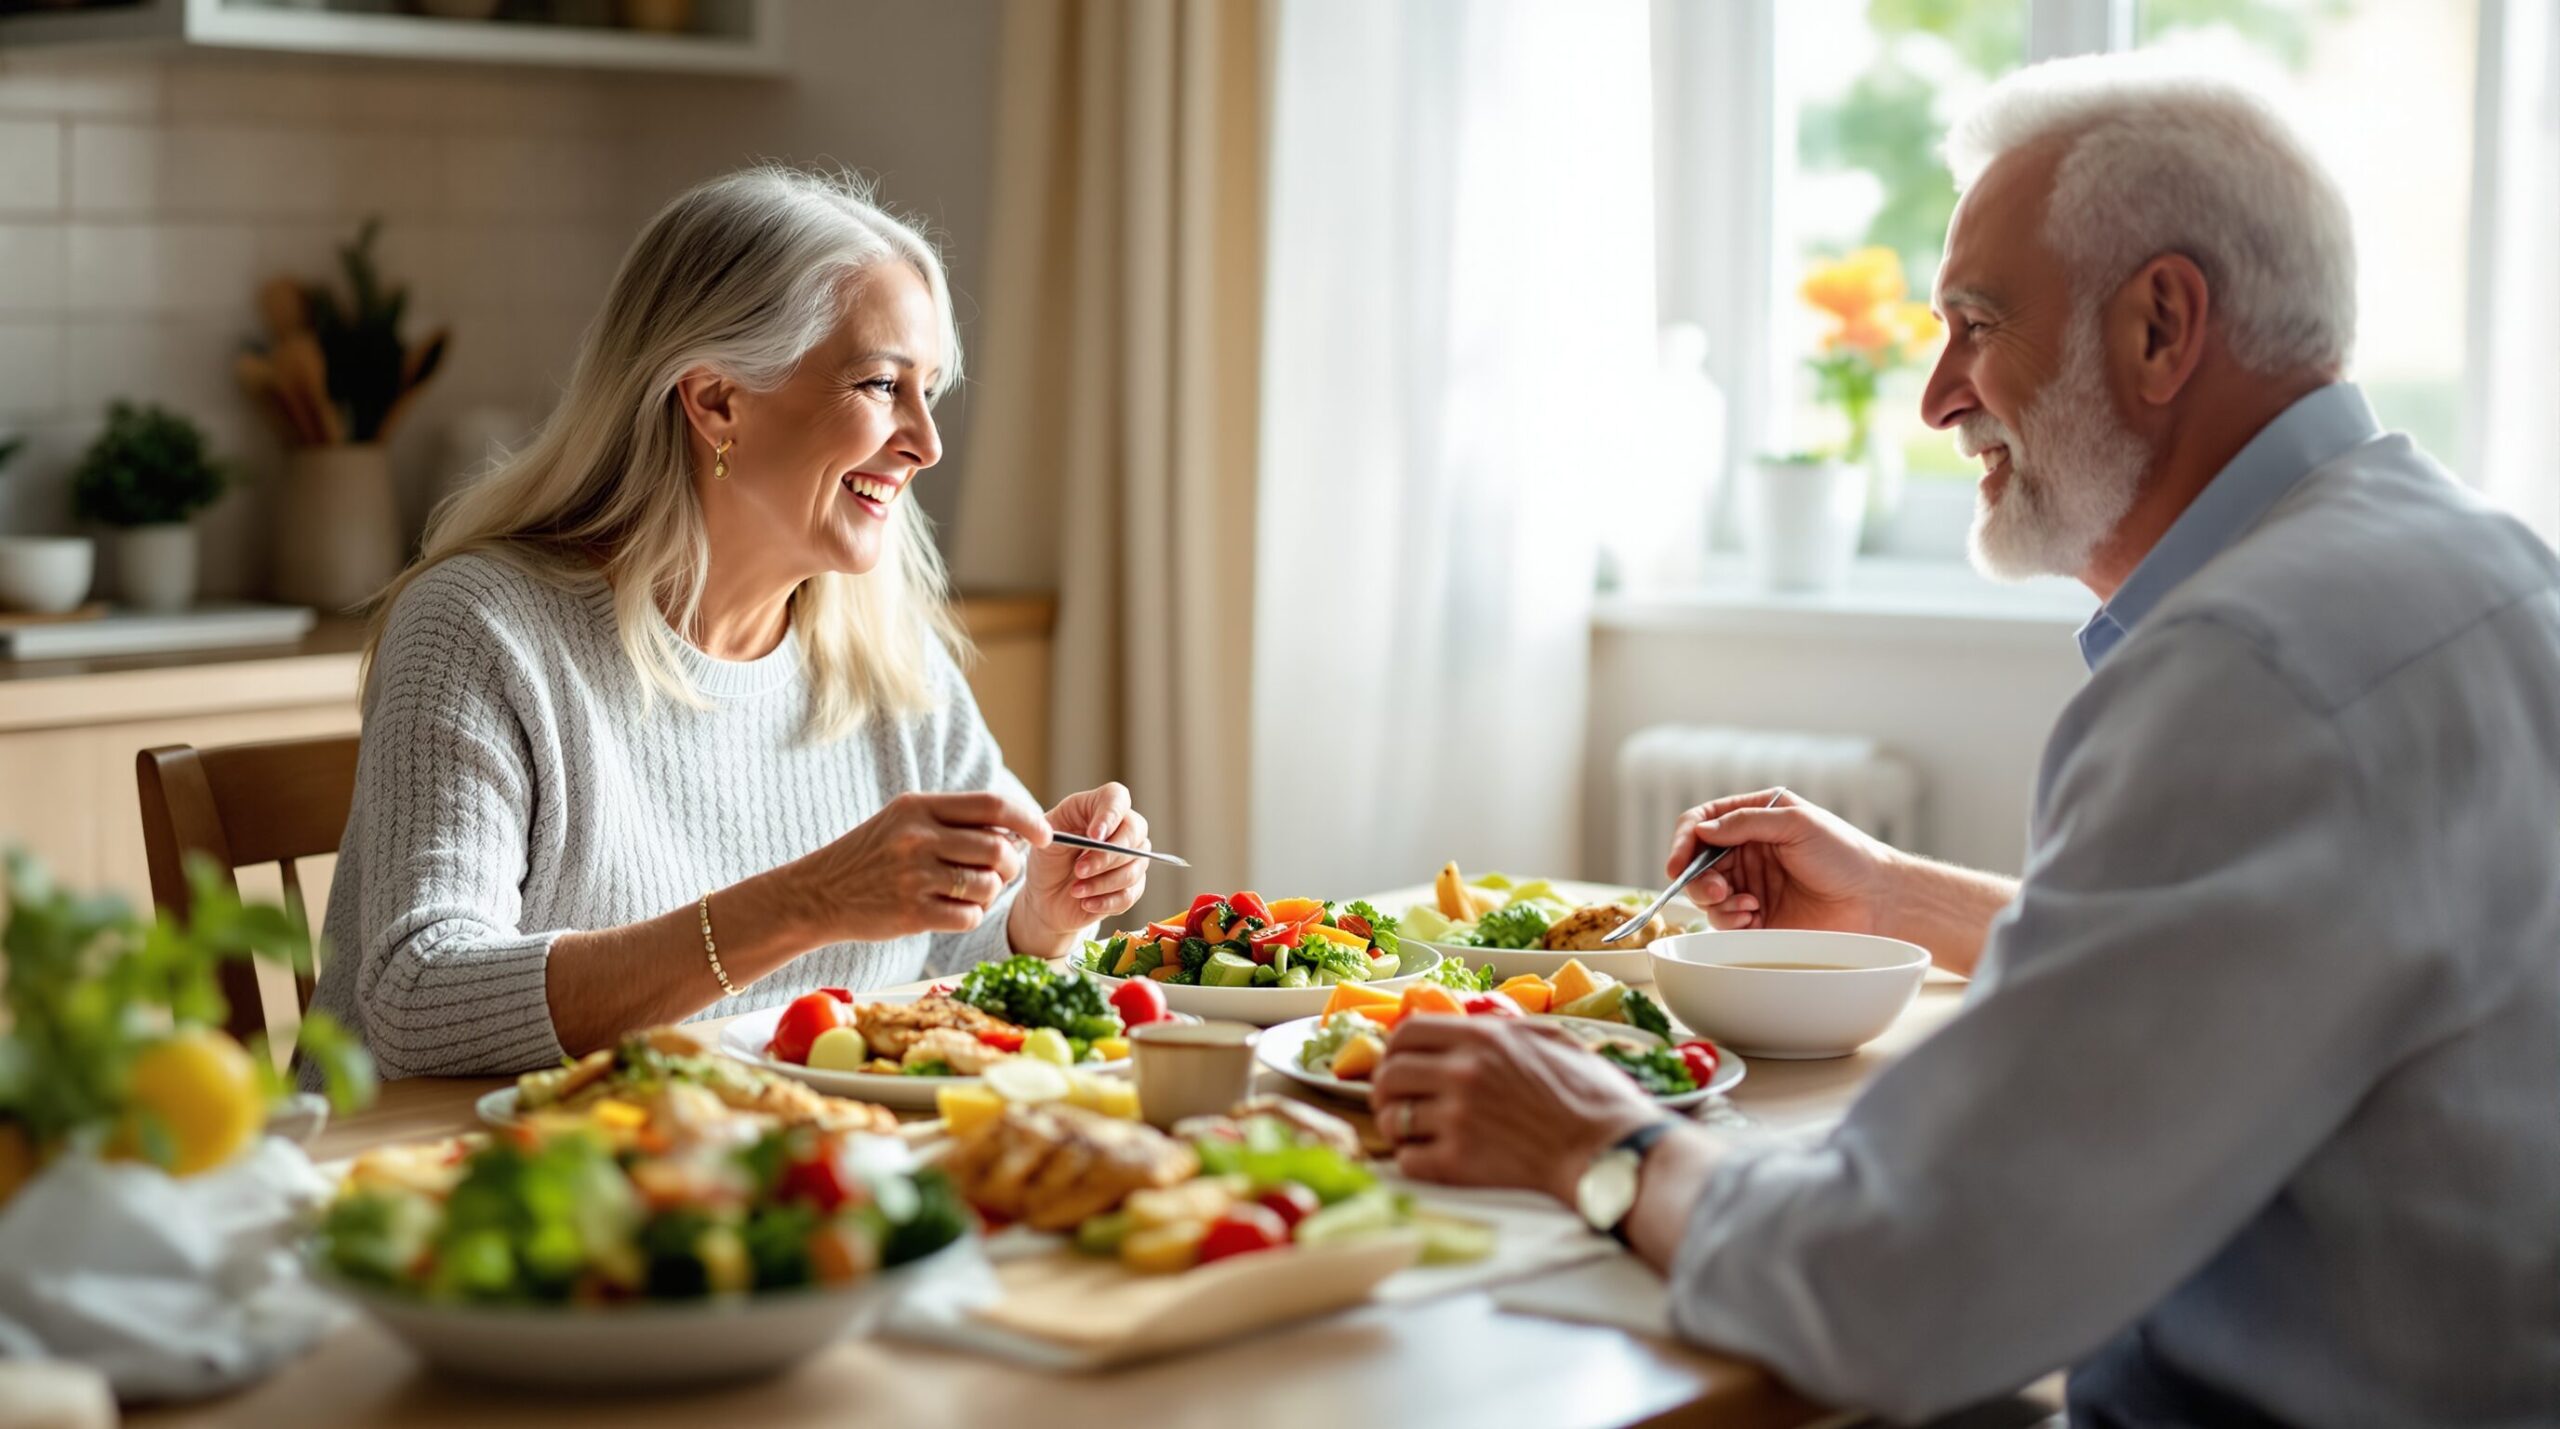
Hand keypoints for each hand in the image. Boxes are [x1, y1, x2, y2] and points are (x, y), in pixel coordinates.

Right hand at [791, 791, 1048, 943]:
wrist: (817, 893)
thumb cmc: (870, 857)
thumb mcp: (903, 821)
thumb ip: (952, 820)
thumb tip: (1015, 828)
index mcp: (920, 807)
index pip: (992, 806)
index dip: (1028, 819)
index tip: (1045, 834)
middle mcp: (918, 837)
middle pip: (998, 848)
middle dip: (1010, 864)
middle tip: (1001, 873)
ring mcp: (914, 876)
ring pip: (987, 885)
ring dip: (989, 894)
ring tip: (970, 894)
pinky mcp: (911, 912)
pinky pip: (968, 917)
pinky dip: (970, 917)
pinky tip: (952, 912)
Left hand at [1010, 782, 1151, 956]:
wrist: (1046, 897)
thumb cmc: (1047, 861)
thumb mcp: (1044, 840)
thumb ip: (1065, 831)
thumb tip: (1096, 838)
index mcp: (1096, 807)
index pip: (1117, 798)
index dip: (1110, 815)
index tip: (1094, 836)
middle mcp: (1121, 828)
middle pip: (1134, 831)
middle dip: (1106, 856)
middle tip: (1079, 870)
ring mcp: (1132, 857)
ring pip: (1133, 867)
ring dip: (1101, 883)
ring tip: (1075, 889)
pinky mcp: (1133, 886)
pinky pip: (1129, 894)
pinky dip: (1105, 901)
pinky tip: (1085, 902)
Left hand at [1369, 1017, 1661, 1204]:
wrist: (1612, 1152)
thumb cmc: (1594, 1096)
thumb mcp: (1553, 1039)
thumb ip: (1507, 1029)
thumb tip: (1475, 1022)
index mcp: (1484, 1038)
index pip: (1407, 1032)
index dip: (1396, 1048)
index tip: (1400, 1062)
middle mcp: (1463, 1073)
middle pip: (1388, 1074)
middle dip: (1386, 1089)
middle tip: (1396, 1101)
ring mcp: (1458, 1119)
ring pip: (1391, 1119)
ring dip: (1397, 1127)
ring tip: (1413, 1132)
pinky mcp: (1459, 1163)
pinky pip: (1407, 1160)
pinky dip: (1413, 1160)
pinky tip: (1430, 1158)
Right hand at [1667, 788, 1899, 934]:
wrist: (1876, 900)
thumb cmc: (1845, 854)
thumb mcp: (1797, 823)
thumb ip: (1746, 822)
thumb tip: (1701, 830)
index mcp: (1755, 819)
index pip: (1702, 823)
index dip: (1683, 841)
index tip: (1677, 864)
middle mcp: (1747, 852)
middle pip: (1696, 863)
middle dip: (1697, 879)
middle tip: (1715, 890)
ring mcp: (1750, 886)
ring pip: (1706, 895)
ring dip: (1715, 902)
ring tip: (1747, 906)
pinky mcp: (1757, 919)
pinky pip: (1724, 922)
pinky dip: (1730, 921)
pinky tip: (1755, 917)